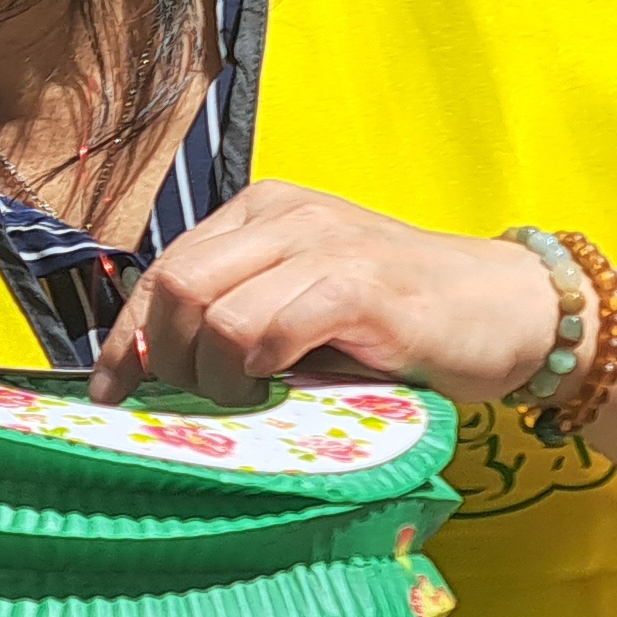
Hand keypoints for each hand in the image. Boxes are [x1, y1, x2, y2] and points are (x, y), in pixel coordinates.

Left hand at [90, 183, 553, 409]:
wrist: (503, 310)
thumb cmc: (395, 320)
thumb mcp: (299, 305)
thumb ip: (233, 316)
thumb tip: (147, 369)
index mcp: (260, 212)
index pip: (162, 272)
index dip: (126, 340)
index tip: (113, 395)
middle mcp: (286, 216)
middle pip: (176, 288)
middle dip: (168, 361)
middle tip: (202, 403)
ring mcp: (324, 244)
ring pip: (215, 314)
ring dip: (217, 378)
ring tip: (253, 399)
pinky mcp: (361, 285)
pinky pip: (273, 330)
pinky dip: (263, 368)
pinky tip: (284, 385)